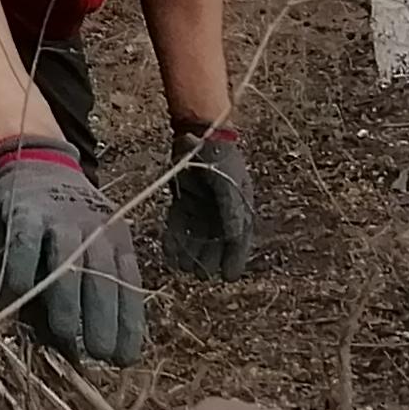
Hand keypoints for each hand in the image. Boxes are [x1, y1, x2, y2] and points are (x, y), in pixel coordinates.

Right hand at [0, 138, 146, 365]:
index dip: (129, 324)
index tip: (125, 359)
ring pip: (69, 264)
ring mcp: (59, 218)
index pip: (129, 286)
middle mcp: (94, 228)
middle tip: (100, 355)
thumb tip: (81, 345)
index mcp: (118, 238)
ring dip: (68, 302)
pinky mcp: (25, 212)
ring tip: (66, 335)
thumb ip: (88, 286)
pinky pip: (25, 245)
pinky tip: (20, 296)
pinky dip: (22, 271)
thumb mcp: (89, 245)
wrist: (39, 162)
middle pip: (104, 278)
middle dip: (104, 321)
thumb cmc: (66, 220)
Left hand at [161, 126, 255, 282]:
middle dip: (208, 258)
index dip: (235, 258)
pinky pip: (179, 223)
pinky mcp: (185, 200)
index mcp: (240, 205)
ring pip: (196, 235)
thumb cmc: (219, 156)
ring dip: (189, 251)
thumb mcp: (229, 183)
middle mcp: (221, 209)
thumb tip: (236, 236)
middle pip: (215, 240)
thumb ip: (232, 210)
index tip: (228, 277)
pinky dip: (174, 236)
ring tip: (181, 266)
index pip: (238, 238)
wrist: (199, 132)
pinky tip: (168, 251)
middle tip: (199, 275)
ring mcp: (202, 205)